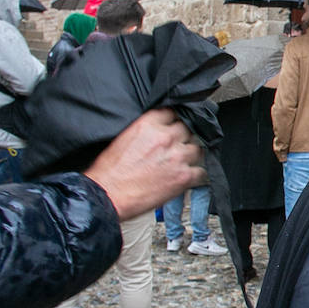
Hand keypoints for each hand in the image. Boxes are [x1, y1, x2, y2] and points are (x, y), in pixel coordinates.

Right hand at [84, 109, 205, 220]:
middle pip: (188, 129)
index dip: (173, 121)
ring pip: (198, 148)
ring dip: (191, 154)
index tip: (174, 127)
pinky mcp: (184, 176)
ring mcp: (177, 157)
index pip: (172, 113)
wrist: (107, 195)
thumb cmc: (109, 171)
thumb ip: (147, 130)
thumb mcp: (124, 137)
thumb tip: (159, 130)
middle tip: (176, 147)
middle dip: (183, 137)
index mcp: (149, 124)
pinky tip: (188, 176)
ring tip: (182, 162)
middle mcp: (166, 138)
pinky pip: (201, 171)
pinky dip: (196, 174)